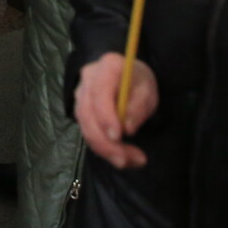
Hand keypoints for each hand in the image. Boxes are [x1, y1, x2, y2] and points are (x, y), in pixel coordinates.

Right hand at [75, 51, 156, 169]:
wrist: (126, 78)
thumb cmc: (138, 82)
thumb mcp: (148, 90)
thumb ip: (139, 106)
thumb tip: (128, 128)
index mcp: (107, 67)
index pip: (100, 92)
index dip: (106, 115)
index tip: (118, 136)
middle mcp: (88, 79)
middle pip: (88, 113)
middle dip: (106, 142)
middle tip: (128, 159)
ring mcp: (80, 94)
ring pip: (86, 127)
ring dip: (106, 149)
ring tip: (130, 161)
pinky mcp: (80, 110)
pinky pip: (87, 133)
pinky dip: (103, 149)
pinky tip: (121, 157)